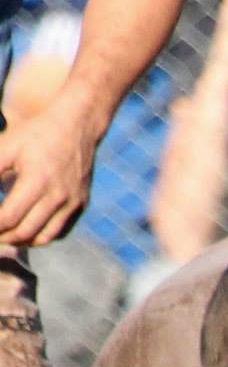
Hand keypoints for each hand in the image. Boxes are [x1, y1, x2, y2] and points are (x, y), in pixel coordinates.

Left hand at [0, 107, 99, 246]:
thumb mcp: (5, 147)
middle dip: (1, 237)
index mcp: (37, 180)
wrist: (78, 125)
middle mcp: (58, 195)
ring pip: (42, 237)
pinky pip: (58, 231)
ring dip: (19, 241)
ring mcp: (72, 202)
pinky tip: (25, 229)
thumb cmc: (35, 133)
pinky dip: (39, 236)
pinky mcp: (80, 204)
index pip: (7, 217)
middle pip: (24, 232)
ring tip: (3, 235)